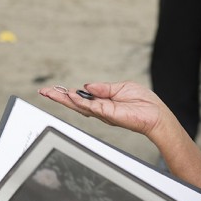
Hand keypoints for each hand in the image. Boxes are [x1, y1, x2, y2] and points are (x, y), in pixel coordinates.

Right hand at [39, 81, 165, 137]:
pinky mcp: (108, 113)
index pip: (80, 98)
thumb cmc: (143, 101)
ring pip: (78, 106)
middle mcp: (99, 109)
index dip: (66, 94)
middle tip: (44, 92)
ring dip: (63, 99)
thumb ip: (102, 88)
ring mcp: (103, 112)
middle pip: (74, 103)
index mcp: (102, 102)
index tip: (54, 89)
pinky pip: (91, 107)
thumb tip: (86, 86)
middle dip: (58, 97)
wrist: (156, 114)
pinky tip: (70, 95)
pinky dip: (79, 101)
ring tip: (50, 92)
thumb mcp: (120, 88)